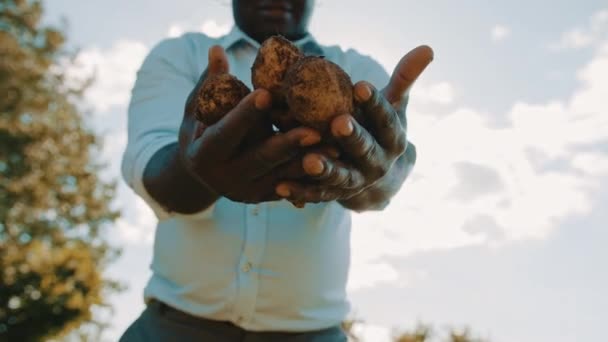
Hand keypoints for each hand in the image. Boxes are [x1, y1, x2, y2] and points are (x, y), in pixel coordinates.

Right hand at [179, 46, 321, 203]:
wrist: (201, 174)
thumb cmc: (199, 131)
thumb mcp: (197, 110)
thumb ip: (210, 84)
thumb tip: (217, 49)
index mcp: (204, 155)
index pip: (226, 132)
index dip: (245, 113)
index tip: (265, 93)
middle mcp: (225, 179)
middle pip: (261, 158)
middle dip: (289, 144)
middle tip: (315, 130)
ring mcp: (246, 192)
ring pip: (282, 175)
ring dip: (310, 162)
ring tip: (336, 147)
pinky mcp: (264, 198)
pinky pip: (292, 187)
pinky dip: (312, 175)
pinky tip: (334, 162)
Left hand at [274, 45, 433, 203]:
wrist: (379, 178)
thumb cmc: (380, 131)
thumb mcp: (393, 108)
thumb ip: (403, 80)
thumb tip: (426, 49)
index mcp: (393, 139)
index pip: (386, 119)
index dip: (374, 103)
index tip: (360, 85)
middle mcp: (378, 163)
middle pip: (366, 149)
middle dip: (352, 137)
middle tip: (338, 123)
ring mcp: (357, 181)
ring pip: (342, 175)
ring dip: (326, 169)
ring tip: (308, 161)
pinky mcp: (335, 195)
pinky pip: (317, 195)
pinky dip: (300, 193)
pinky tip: (280, 187)